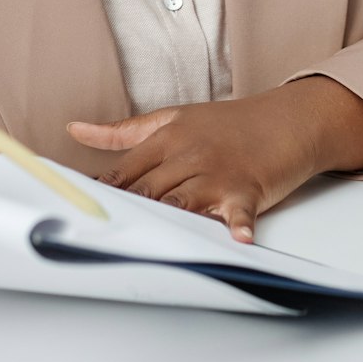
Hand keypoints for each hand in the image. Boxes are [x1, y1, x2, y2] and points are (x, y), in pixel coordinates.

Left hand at [67, 76, 362, 241]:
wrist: (287, 118)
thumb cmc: (228, 124)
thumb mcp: (174, 118)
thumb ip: (123, 131)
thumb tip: (75, 130)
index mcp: (168, 139)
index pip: (126, 171)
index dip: (102, 195)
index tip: (79, 212)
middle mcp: (189, 156)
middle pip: (149, 191)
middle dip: (125, 213)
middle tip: (98, 237)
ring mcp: (218, 173)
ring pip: (183, 203)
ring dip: (168, 221)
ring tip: (150, 243)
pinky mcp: (248, 189)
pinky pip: (239, 210)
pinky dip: (239, 225)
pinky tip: (238, 239)